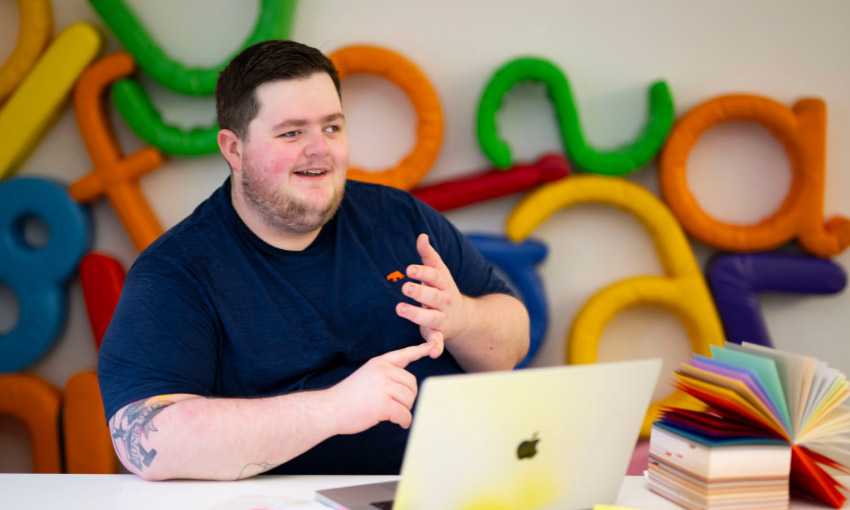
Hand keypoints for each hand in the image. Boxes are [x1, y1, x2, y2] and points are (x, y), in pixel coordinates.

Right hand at [328, 342, 432, 433]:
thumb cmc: (348, 397)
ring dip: (404, 410)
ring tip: (390, 413)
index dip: (420, 350)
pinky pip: (405, 414)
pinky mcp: (383, 404)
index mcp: (380, 363)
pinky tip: (399, 423)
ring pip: (409, 399)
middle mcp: (383, 371)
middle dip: (408, 397)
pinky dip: (404, 421)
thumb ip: (386, 375)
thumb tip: (408, 388)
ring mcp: (384, 387)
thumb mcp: (367, 375)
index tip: (432, 346)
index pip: (404, 354)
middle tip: (395, 406)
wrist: (330, 408)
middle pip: (412, 384)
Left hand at [395, 233, 471, 354]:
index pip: (434, 276)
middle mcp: (444, 301)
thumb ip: (428, 255)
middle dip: (420, 292)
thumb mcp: (439, 272)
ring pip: (431, 318)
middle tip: (405, 287)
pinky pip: (438, 343)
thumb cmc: (443, 290)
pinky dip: (436, 348)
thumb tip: (422, 236)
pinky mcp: (439, 335)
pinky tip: (432, 352)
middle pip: (433, 296)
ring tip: (400, 309)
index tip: (409, 269)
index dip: (422, 272)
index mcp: (443, 284)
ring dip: (417, 315)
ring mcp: (442, 318)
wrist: (463, 316)